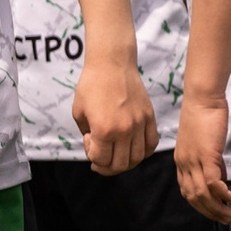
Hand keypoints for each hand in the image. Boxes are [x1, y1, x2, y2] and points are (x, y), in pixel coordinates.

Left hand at [71, 58, 156, 176]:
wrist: (111, 64)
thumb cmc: (91, 85)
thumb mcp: (78, 112)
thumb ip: (87, 134)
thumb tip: (96, 148)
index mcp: (104, 129)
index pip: (100, 160)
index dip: (91, 156)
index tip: (89, 140)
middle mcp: (124, 130)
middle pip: (120, 165)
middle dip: (107, 167)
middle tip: (100, 158)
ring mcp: (139, 124)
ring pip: (137, 158)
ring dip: (124, 162)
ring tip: (115, 154)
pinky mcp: (149, 117)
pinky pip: (151, 144)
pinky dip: (142, 152)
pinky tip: (131, 148)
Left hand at [174, 93, 230, 222]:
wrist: (202, 98)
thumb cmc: (205, 117)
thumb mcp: (205, 144)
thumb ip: (211, 163)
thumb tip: (221, 180)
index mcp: (181, 162)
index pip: (187, 191)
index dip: (201, 205)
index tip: (215, 211)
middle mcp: (184, 164)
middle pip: (193, 197)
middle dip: (210, 212)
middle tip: (225, 219)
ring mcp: (194, 160)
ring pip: (202, 194)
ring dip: (217, 208)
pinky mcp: (206, 155)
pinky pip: (213, 182)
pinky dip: (222, 194)